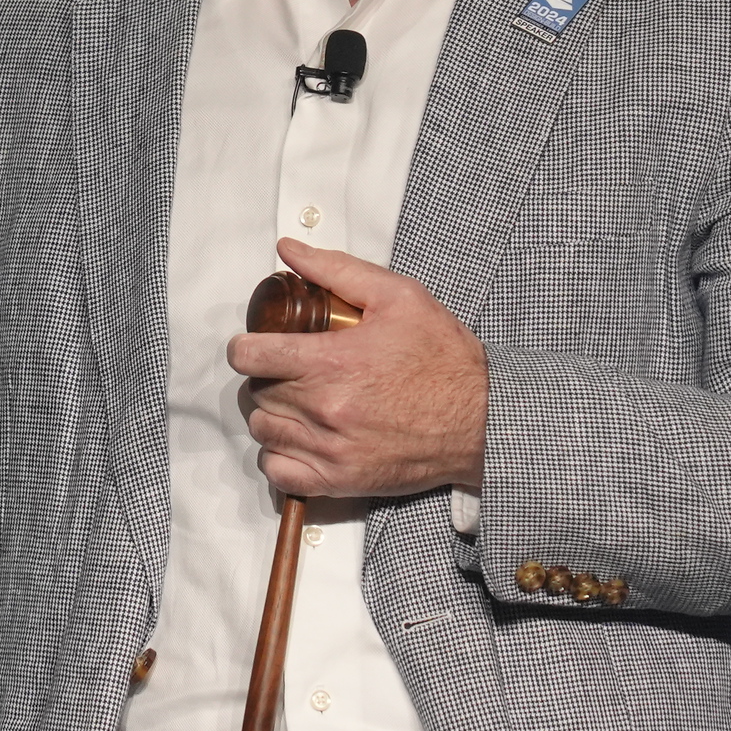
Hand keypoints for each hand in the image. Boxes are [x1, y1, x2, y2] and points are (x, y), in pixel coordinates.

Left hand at [231, 240, 488, 499]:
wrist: (485, 420)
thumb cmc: (445, 358)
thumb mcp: (399, 298)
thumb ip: (337, 270)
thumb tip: (289, 249)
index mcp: (333, 362)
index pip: (251, 356)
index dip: (245, 347)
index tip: (255, 346)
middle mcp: (325, 409)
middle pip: (257, 392)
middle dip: (267, 377)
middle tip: (291, 370)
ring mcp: (331, 449)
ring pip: (263, 430)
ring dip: (272, 414)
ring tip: (298, 402)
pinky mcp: (340, 480)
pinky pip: (279, 473)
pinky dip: (279, 456)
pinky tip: (299, 438)